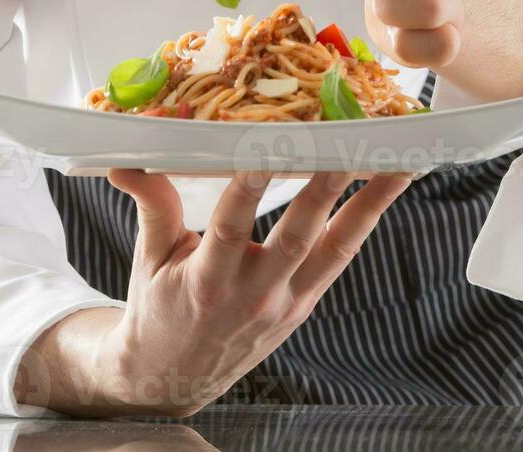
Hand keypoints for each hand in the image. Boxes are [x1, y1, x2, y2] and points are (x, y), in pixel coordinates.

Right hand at [19, 168, 410, 415]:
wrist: (174, 378)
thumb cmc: (159, 310)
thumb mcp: (148, 260)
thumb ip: (151, 206)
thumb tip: (122, 159)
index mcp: (207, 281)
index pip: (229, 227)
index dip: (249, 188)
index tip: (267, 147)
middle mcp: (253, 295)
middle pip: (297, 236)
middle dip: (326, 188)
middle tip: (350, 144)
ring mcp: (285, 303)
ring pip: (335, 249)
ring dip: (370, 205)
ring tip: (400, 165)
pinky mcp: (304, 306)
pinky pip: (339, 259)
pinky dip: (363, 223)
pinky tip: (386, 190)